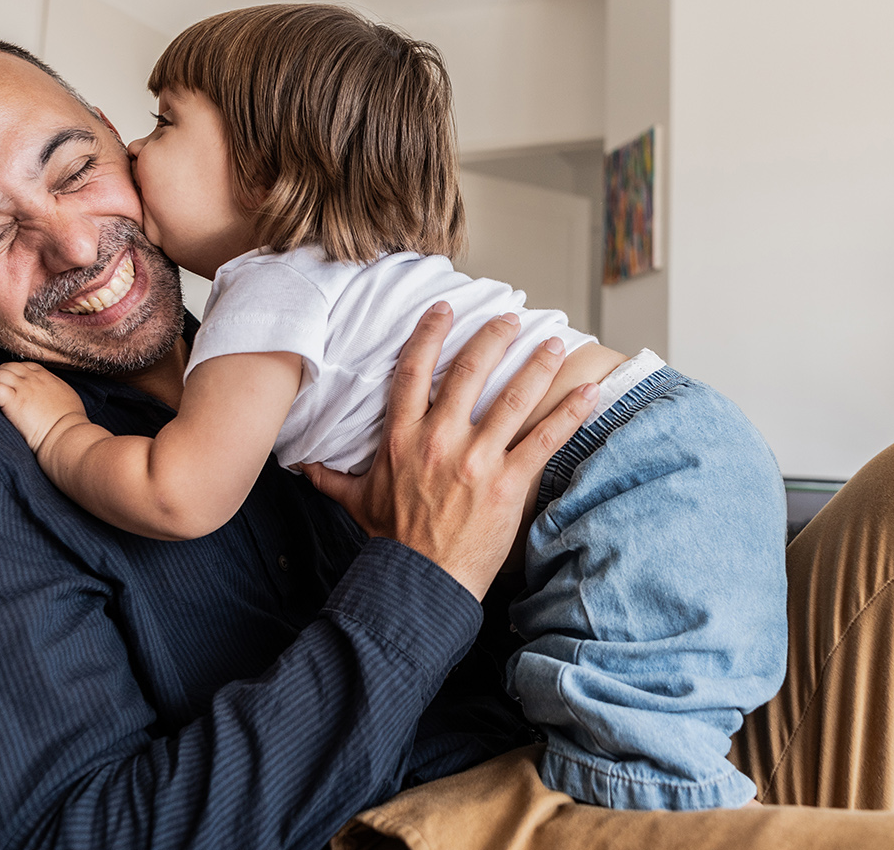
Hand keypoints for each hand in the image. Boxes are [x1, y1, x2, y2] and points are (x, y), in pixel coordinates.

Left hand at [0, 361, 90, 454]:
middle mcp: (33, 378)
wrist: (67, 434)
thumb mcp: (69, 398)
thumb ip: (57, 391)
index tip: (12, 386)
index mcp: (46, 377)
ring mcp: (23, 388)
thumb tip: (52, 396)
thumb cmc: (70, 423)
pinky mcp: (13, 401)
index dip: (14, 374)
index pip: (24, 365)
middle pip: (7, 367)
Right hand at [304, 303, 598, 599]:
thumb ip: (332, 477)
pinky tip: (590, 392)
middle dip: (492, 337)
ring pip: (512, 398)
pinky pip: (544, 438)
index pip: (413, 371)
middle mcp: (438, 440)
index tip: (445, 309)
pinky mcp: (508, 483)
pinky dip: (570, 413)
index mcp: (402, 437)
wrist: (420, 583)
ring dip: (536, 365)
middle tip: (511, 317)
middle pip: (468, 372)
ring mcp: (476, 460)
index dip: (429, 334)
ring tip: (554, 343)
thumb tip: (303, 466)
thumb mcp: (357, 502)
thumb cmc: (392, 543)